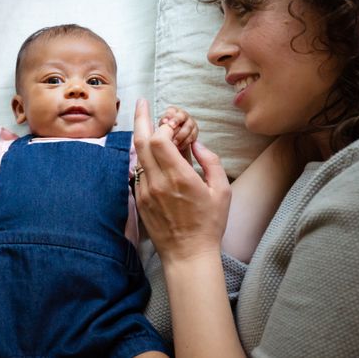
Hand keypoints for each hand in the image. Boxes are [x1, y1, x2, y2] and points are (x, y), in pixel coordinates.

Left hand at [133, 100, 230, 263]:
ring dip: (141, 137)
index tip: (171, 121)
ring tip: (147, 123)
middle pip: (141, 141)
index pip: (158, 139)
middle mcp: (157, 182)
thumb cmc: (209, 224)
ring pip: (136, 155)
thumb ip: (210, 161)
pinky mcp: (139, 200)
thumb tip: (197, 143)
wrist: (188, 255)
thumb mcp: (222, 191)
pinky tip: (151, 154)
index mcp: (179, 177)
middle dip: (140, 117)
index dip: (162, 125)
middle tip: (141, 102)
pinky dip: (143, 158)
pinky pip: (137, 172)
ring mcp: (144, 191)